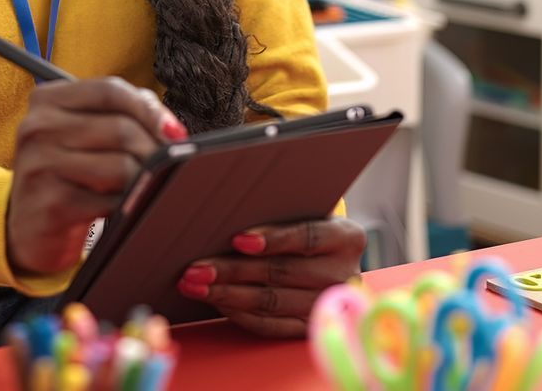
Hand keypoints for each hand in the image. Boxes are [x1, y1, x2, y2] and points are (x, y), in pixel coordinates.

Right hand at [6, 78, 186, 276]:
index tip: (173, 131)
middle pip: (121, 128)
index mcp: (46, 100)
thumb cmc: (67, 175)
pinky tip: (120, 208)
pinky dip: (127, 206)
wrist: (27, 229)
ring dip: (143, 180)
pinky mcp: (51, 204)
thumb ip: (120, 115)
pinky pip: (112, 201)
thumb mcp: (82, 135)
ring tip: (140, 187)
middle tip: (166, 166)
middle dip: (155, 149)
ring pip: (121, 165)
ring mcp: (40, 166)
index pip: (110, 90)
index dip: (150, 109)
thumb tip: (170, 128)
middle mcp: (37, 127)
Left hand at [177, 218, 367, 336]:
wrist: (331, 265)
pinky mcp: (309, 328)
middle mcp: (341, 274)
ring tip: (195, 286)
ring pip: (271, 301)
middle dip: (233, 270)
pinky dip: (239, 314)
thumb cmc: (308, 232)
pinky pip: (270, 326)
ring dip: (227, 294)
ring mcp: (326, 305)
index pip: (307, 237)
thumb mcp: (307, 215)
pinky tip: (216, 302)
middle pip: (282, 272)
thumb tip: (227, 216)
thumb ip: (280, 214)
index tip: (237, 239)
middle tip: (196, 268)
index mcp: (346, 238)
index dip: (273, 239)